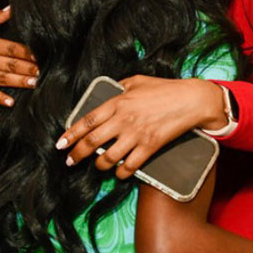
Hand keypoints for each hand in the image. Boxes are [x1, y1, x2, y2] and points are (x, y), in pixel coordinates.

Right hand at [0, 8, 37, 105]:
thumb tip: (12, 8)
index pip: (9, 48)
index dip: (26, 52)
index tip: (40, 55)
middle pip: (9, 64)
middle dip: (27, 68)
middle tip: (42, 70)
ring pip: (2, 79)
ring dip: (19, 82)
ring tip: (34, 83)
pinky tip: (11, 102)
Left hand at [57, 75, 225, 178]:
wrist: (191, 100)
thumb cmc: (166, 88)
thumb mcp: (138, 80)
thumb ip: (120, 87)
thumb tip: (109, 93)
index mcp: (118, 101)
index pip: (87, 121)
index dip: (71, 134)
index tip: (61, 144)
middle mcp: (123, 119)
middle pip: (92, 141)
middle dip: (77, 154)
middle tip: (70, 161)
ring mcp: (136, 134)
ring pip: (108, 157)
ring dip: (99, 165)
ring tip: (97, 166)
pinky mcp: (150, 146)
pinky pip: (129, 166)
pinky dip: (121, 172)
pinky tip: (119, 172)